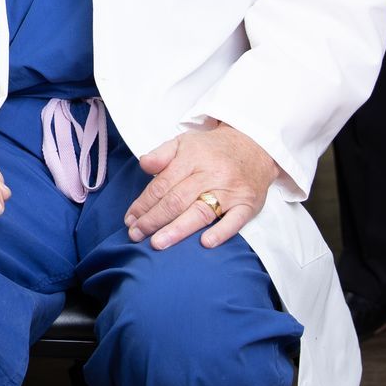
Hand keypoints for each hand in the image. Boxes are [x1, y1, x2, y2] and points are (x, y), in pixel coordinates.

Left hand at [123, 125, 277, 249]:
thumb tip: (143, 164)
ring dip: (178, 230)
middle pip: (177, 200)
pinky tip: (204, 243)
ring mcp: (230, 191)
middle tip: (136, 234)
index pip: (162, 184)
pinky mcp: (248, 204)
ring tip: (158, 243)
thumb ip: (161, 154)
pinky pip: (235, 220)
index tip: (130, 219)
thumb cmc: (212, 149)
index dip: (144, 203)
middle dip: (154, 219)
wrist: (255, 146)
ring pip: (201, 212)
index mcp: (192, 158)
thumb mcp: (184, 142)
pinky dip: (221, 232)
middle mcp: (211, 175)